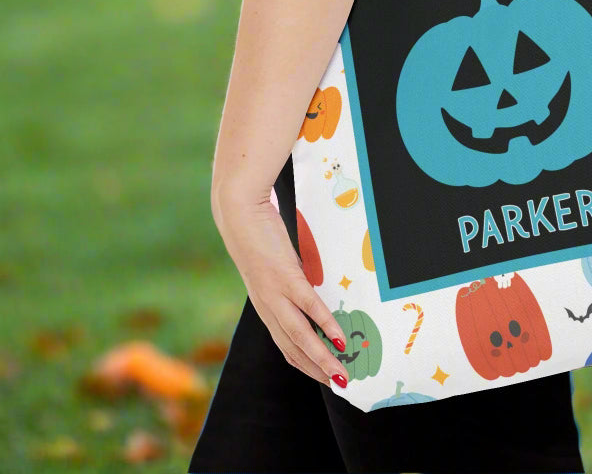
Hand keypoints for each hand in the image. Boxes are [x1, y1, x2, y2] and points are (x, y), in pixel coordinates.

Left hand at [212, 185, 348, 388]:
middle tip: (341, 385)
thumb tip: (311, 286)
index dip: (306, 365)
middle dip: (317, 371)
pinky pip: (309, 308)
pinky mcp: (285, 277)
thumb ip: (289, 279)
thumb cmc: (259, 235)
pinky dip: (325, 326)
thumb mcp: (274, 265)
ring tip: (342, 374)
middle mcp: (268, 307)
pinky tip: (340, 339)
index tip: (326, 376)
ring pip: (300, 337)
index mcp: (266, 306)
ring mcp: (276, 294)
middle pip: (293, 350)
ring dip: (322, 360)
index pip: (287, 346)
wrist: (240, 214)